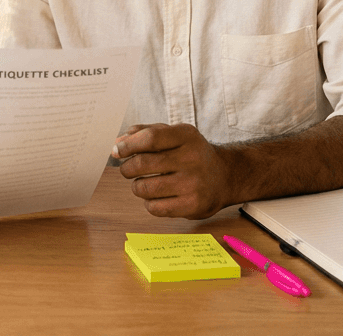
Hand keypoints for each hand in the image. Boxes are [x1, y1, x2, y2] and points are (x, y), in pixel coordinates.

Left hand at [112, 123, 234, 219]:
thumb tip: (117, 145)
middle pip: (142, 163)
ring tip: (145, 183)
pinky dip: (149, 203)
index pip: (150, 138)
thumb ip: (145, 133)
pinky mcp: (192, 205)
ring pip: (144, 188)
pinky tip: (158, 196)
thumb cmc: (191, 154)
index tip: (118, 151)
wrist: (225, 176)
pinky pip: (154, 207)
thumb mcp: (174, 135)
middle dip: (127, 168)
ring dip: (137, 186)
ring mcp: (193, 184)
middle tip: (128, 169)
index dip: (128, 145)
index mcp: (186, 136)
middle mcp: (192, 158)